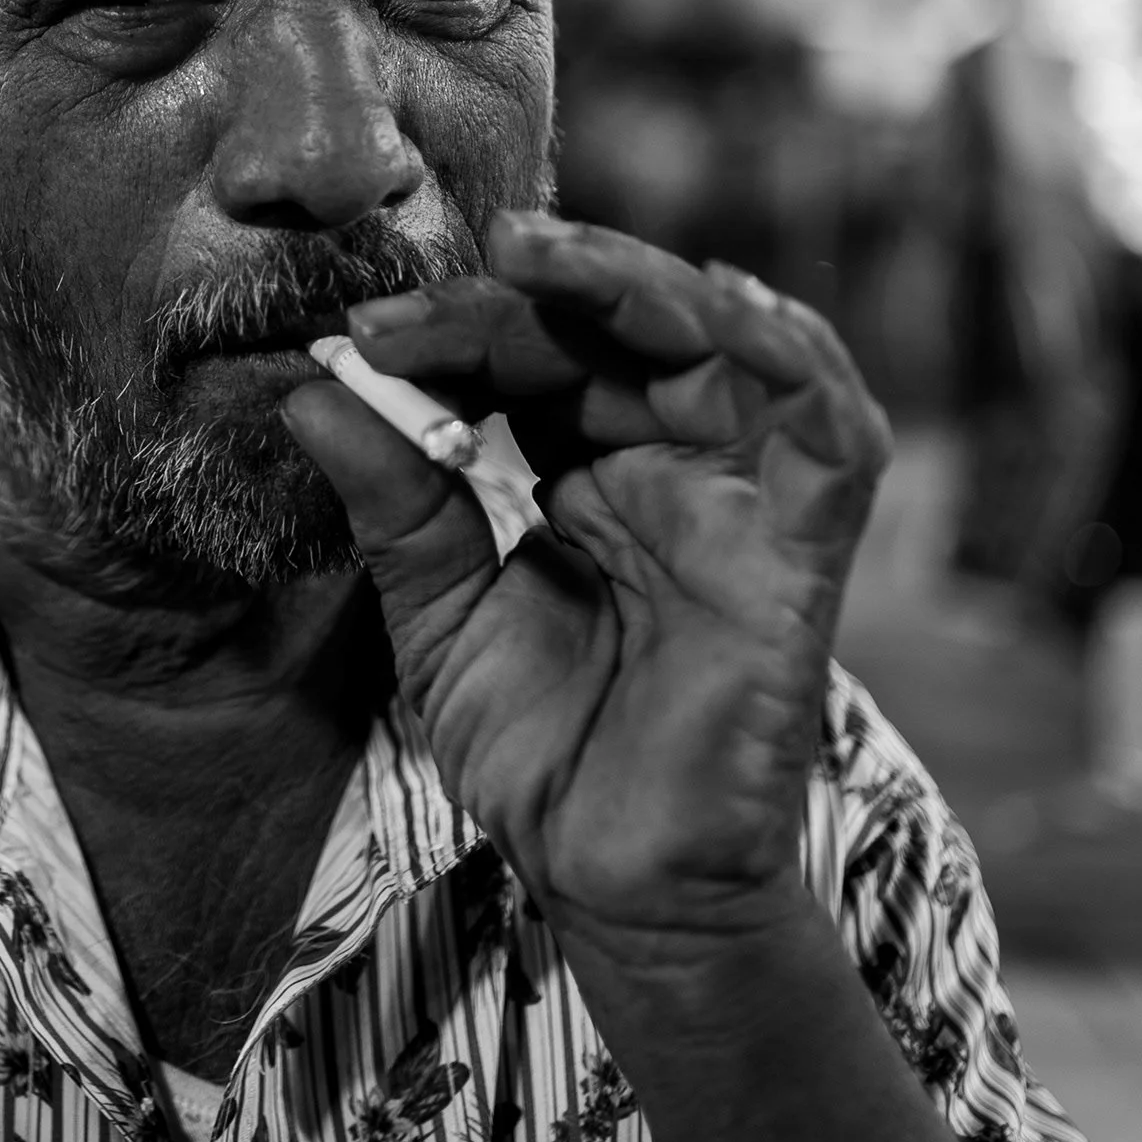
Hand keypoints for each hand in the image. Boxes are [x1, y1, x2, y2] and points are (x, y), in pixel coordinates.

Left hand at [281, 212, 892, 955]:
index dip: (456, 331)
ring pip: (727, 347)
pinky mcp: (797, 560)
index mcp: (588, 474)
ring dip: (644, 283)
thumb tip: (308, 391)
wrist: (611, 888)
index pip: (534, 360)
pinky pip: (833, 439)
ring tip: (548, 253)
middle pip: (622, 333)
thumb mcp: (435, 612)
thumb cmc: (541, 754)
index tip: (360, 334)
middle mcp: (672, 472)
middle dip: (536, 289)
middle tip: (453, 268)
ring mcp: (740, 508)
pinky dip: (800, 359)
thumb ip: (392, 503)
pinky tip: (732, 305)